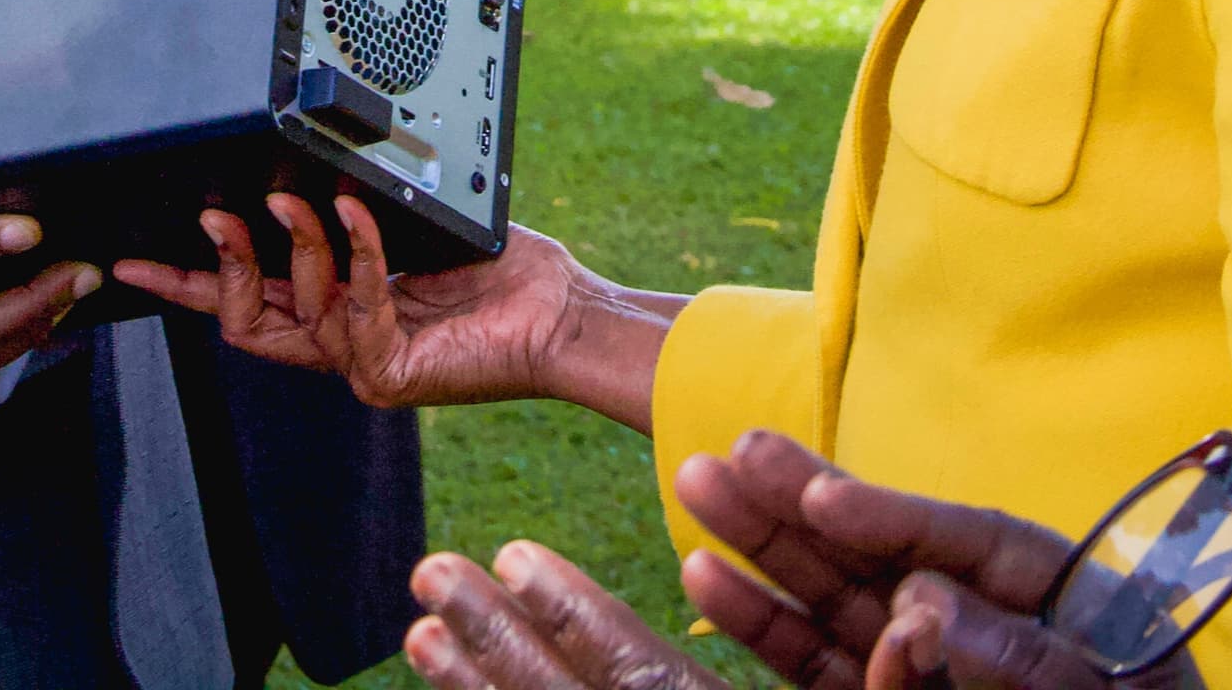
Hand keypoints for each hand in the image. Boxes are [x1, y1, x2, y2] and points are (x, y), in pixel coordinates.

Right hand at [112, 193, 677, 424]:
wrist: (562, 317)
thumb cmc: (505, 274)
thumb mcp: (410, 230)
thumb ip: (353, 216)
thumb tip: (298, 177)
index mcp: (339, 310)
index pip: (247, 302)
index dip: (188, 283)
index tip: (136, 260)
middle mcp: (342, 343)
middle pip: (244, 320)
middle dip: (216, 267)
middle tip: (209, 217)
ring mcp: (362, 364)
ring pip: (294, 305)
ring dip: (292, 242)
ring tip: (295, 197)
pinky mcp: (390, 375)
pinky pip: (352, 305)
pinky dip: (354, 250)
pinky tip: (361, 215)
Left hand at [403, 541, 734, 689]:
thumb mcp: (810, 681)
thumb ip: (753, 620)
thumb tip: (709, 556)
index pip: (642, 674)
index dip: (578, 616)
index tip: (514, 554)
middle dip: (496, 637)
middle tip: (432, 570)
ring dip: (469, 686)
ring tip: (422, 631)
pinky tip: (450, 678)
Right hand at [677, 431, 1189, 689]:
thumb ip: (1026, 660)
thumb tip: (921, 604)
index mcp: (1056, 597)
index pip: (969, 541)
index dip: (894, 516)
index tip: (824, 498)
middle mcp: (978, 620)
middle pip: (887, 553)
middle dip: (806, 502)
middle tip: (737, 446)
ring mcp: (928, 666)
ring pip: (836, 599)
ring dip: (764, 546)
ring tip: (697, 479)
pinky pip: (819, 669)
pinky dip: (765, 628)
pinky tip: (706, 577)